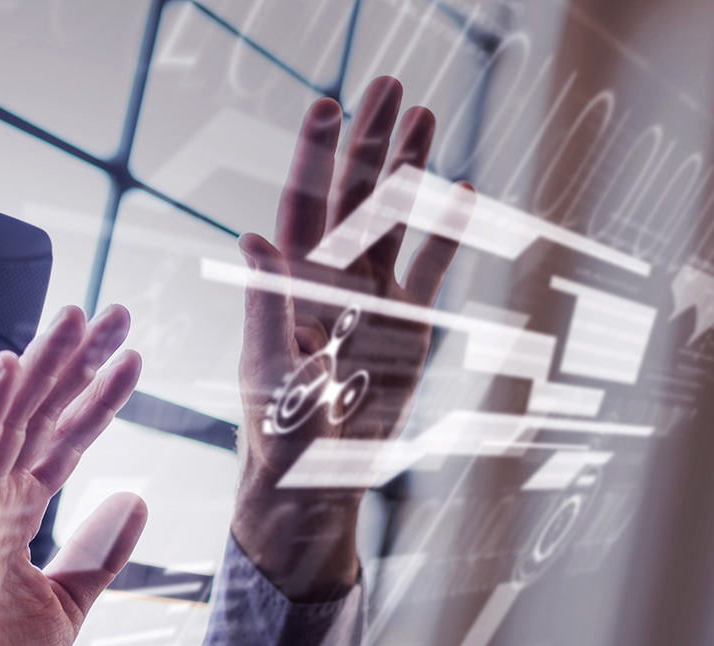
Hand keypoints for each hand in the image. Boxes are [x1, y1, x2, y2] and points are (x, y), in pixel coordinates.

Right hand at [0, 306, 146, 645]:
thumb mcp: (65, 608)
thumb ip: (98, 555)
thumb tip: (134, 499)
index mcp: (13, 516)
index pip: (62, 442)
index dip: (96, 398)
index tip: (129, 355)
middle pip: (39, 416)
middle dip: (77, 364)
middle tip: (115, 311)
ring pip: (6, 422)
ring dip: (40, 367)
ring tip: (75, 317)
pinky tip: (9, 369)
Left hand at [233, 76, 472, 600]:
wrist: (313, 494)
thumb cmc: (276, 444)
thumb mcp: (269, 376)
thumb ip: (265, 306)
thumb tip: (250, 234)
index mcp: (289, 288)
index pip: (304, 206)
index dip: (315, 156)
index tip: (328, 103)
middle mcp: (329, 285)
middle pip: (353, 197)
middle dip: (370, 141)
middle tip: (391, 83)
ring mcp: (370, 304)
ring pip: (393, 222)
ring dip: (408, 171)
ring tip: (427, 114)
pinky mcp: (406, 332)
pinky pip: (430, 270)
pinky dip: (446, 233)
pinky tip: (463, 190)